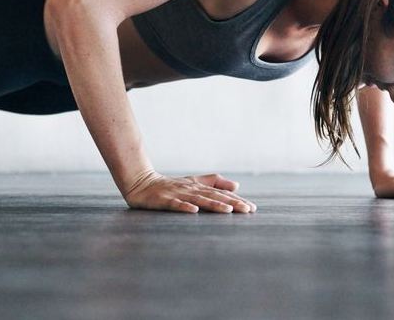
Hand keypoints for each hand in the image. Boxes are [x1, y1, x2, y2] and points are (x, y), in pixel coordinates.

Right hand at [123, 170, 257, 212]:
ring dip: (213, 205)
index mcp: (198, 186)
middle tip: (247, 210)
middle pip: (213, 196)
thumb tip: (236, 185)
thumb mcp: (193, 182)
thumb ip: (214, 182)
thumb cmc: (170, 185)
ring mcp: (177, 194)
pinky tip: (194, 211)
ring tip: (227, 210)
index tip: (251, 208)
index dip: (236, 200)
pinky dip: (184, 207)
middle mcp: (190, 189)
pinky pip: (175, 204)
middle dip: (231, 203)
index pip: (220, 193)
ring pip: (198, 199)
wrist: (141, 183)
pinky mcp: (163, 200)